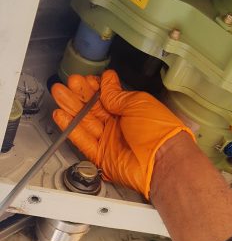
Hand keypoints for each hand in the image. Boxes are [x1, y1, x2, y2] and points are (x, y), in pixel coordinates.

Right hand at [51, 70, 193, 198]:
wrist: (163, 161)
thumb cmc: (160, 131)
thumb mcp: (139, 103)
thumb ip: (117, 94)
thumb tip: (107, 81)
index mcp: (132, 112)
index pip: (107, 97)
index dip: (94, 88)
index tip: (84, 79)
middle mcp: (121, 126)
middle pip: (94, 109)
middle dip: (79, 95)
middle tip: (67, 83)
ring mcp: (111, 141)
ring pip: (85, 122)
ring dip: (71, 107)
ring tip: (59, 92)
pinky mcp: (102, 157)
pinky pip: (83, 141)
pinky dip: (71, 128)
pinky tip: (61, 115)